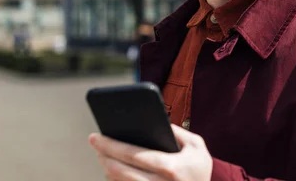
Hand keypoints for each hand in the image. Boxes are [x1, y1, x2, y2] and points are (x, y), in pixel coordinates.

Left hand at [88, 124, 212, 180]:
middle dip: (103, 155)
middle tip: (95, 144)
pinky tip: (113, 171)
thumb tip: (157, 121)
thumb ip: (178, 131)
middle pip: (118, 170)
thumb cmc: (199, 170)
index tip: (96, 137)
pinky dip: (115, 180)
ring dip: (107, 168)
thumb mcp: (197, 147)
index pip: (132, 153)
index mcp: (170, 167)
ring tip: (103, 156)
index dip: (110, 144)